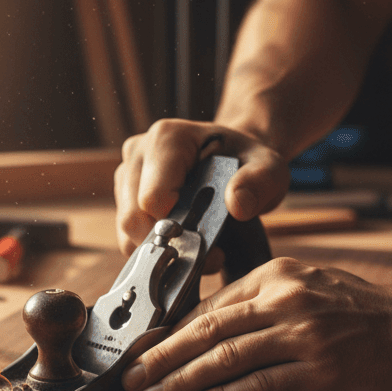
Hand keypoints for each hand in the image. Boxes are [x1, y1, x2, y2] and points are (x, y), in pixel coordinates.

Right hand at [114, 120, 289, 255]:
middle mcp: (138, 152)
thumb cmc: (248, 163)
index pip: (152, 198)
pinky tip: (179, 244)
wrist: (233, 161)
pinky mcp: (123, 197)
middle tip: (204, 253)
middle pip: (132, 218)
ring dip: (159, 249)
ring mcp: (126, 175)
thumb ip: (259, 182)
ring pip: (126, 231)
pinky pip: (126, 237)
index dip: (176, 228)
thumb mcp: (269, 169)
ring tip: (194, 247)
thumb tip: (236, 205)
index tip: (207, 241)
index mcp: (167, 138)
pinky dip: (152, 250)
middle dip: (166, 244)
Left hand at [121, 257, 391, 390]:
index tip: (142, 353)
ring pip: (224, 360)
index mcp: (278, 276)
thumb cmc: (365, 312)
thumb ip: (262, 300)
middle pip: (206, 333)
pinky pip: (258, 388)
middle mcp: (285, 301)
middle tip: (131, 380)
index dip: (169, 334)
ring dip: (181, 383)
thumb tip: (206, 327)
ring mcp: (303, 336)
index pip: (210, 309)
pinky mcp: (321, 372)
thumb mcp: (310, 286)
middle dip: (161, 358)